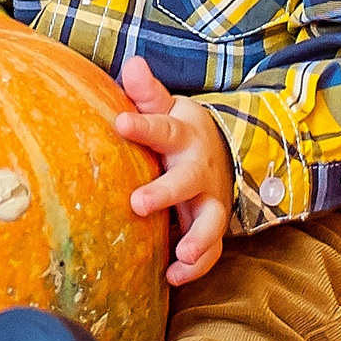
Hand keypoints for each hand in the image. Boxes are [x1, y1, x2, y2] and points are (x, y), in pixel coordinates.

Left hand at [112, 56, 233, 286]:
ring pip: (209, 221)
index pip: (162, 127)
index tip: (120, 122)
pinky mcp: (212, 225)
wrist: (220, 152)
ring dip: (197, 239)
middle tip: (138, 203)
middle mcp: (198, 169)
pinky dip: (197, 265)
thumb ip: (146, 93)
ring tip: (180, 256)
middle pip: (186, 181)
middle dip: (165, 193)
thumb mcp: (166, 108)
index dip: (143, 124)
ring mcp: (209, 200)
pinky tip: (174, 277)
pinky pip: (212, 249)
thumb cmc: (177, 131)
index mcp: (181, 136)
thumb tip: (132, 63)